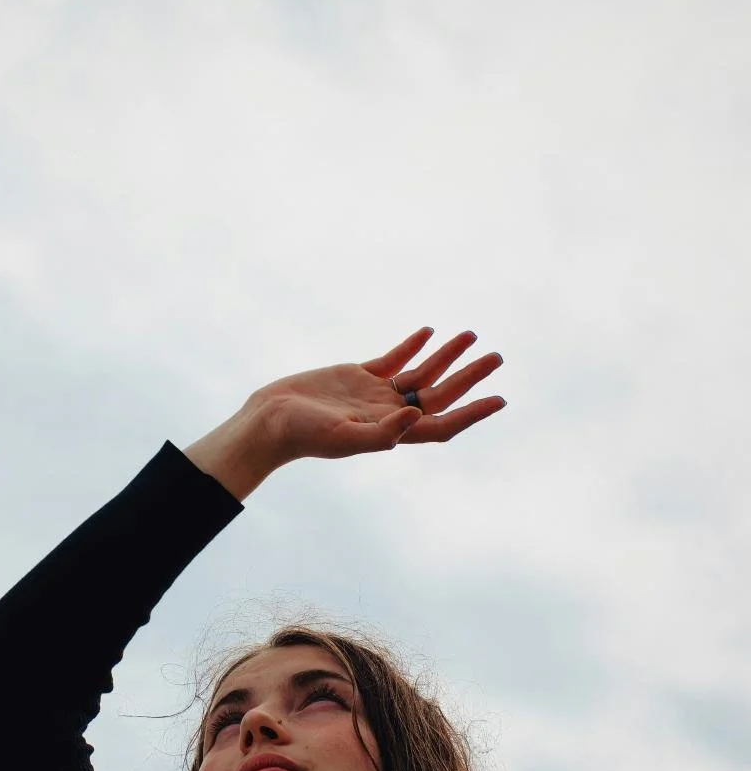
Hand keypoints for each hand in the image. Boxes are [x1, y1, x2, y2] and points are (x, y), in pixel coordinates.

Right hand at [254, 327, 504, 464]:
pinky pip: (394, 359)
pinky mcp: (358, 376)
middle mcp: (389, 413)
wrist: (270, 419)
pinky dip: (412, 346)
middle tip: (497, 357)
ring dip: (447, 356)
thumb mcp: (343, 438)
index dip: (472, 413)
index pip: (442, 423)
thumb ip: (382, 433)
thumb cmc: (303, 435)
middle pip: (440, 393)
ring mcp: (375, 394)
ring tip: (472, 336)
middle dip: (470, 377)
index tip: (499, 400)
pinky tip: (429, 332)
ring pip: (421, 373)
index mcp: (392, 431)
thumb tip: (417, 415)